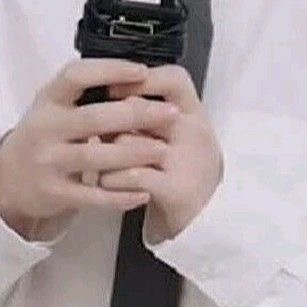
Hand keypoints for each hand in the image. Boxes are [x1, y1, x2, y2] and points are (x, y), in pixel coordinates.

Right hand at [0, 58, 179, 240]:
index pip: (75, 76)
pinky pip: (93, 196)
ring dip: (133, 153)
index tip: (141, 70)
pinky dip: (121, 194)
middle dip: (135, 114)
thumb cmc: (43, 136)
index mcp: (47, 100)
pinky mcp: (54, 192)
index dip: (109, 70)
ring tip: (163, 150)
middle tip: (169, 112)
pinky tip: (144, 190)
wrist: (9, 180)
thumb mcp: (51, 107)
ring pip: (96, 157)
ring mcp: (48, 161)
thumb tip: (131, 72)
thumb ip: (81, 93)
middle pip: (93, 118)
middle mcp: (45, 128)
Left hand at [97, 64, 222, 240]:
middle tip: (99, 137)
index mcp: (196, 115)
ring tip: (103, 165)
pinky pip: (128, 174)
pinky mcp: (178, 190)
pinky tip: (108, 183)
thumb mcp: (173, 138)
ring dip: (104, 154)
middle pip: (139, 110)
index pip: (173, 78)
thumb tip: (105, 91)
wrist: (206, 227)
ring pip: (126, 142)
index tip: (113, 90)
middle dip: (109, 124)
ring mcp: (189, 161)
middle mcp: (196, 133)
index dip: (140, 79)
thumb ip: (147, 115)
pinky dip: (110, 179)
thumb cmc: (179, 174)